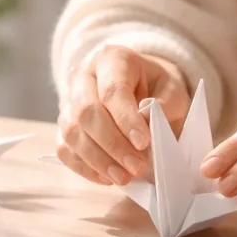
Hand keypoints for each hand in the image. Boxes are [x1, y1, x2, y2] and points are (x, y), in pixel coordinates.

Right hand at [57, 45, 190, 185]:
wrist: (142, 86)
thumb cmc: (158, 87)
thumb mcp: (172, 89)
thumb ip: (164, 104)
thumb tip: (145, 122)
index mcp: (112, 59)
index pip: (113, 90)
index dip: (126, 119)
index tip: (143, 143)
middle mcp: (83, 76)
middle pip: (86, 112)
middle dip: (112, 144)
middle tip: (136, 167)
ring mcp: (68, 100)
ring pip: (71, 132)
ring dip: (97, 160)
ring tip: (123, 177)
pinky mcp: (64, 124)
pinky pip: (65, 148)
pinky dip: (84, 167)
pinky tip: (107, 177)